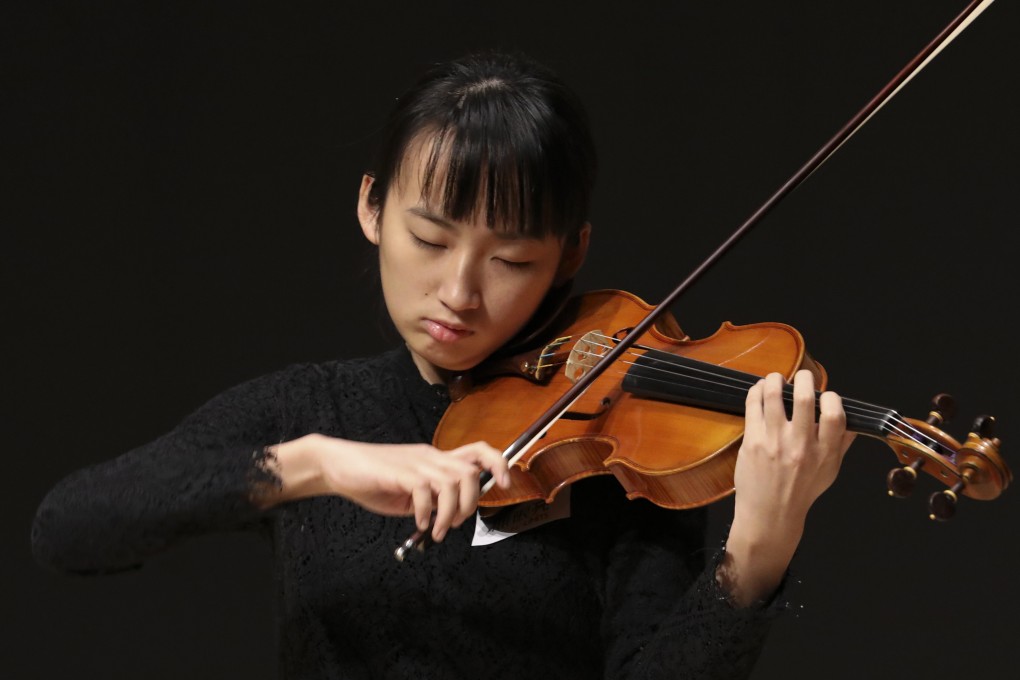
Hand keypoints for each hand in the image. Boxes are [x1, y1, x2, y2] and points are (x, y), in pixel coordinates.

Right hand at [279, 435, 510, 541]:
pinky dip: (425, 513)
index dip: (498, 464)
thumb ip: (431, 498)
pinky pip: (424, 491)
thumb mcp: (409, 491)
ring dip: (450, 513)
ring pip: (453, 481)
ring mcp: (415, 463)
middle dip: (471, 502)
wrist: (337, 465)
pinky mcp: (399, 473)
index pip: (477, 451)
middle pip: (470, 471)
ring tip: (436, 530)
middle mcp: (430, 457)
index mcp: (435, 459)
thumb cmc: (373, 479)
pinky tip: (418, 523)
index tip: (505, 484)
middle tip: (454, 523)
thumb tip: (449, 515)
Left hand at [719, 369, 854, 604]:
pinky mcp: (752, 441)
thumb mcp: (830, 471)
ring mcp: (774, 442)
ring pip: (774, 396)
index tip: (825, 394)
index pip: (835, 414)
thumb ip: (842, 444)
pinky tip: (759, 389)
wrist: (770, 515)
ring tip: (776, 378)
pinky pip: (753, 406)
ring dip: (775, 379)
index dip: (831, 397)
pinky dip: (756, 391)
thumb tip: (854, 421)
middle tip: (803, 376)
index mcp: (824, 452)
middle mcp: (801, 445)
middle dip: (805, 379)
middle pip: (805, 398)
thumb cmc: (801, 492)